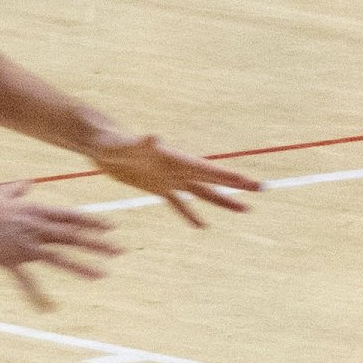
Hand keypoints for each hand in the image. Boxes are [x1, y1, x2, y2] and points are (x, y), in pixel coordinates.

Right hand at [0, 181, 118, 308]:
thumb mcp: (2, 190)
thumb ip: (18, 189)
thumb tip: (27, 183)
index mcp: (35, 210)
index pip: (71, 216)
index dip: (92, 222)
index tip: (112, 227)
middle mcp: (35, 227)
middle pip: (72, 236)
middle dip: (98, 243)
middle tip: (120, 250)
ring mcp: (23, 245)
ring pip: (58, 257)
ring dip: (81, 266)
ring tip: (102, 274)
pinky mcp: (8, 260)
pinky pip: (25, 281)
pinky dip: (37, 296)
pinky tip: (49, 309)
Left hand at [83, 126, 261, 229]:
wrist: (101, 146)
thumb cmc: (113, 142)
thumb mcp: (127, 144)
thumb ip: (142, 143)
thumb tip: (154, 136)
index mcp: (175, 159)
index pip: (208, 170)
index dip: (229, 176)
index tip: (250, 182)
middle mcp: (177, 168)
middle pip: (213, 179)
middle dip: (236, 185)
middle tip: (260, 189)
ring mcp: (169, 178)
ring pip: (201, 193)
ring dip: (221, 201)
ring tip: (243, 210)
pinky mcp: (157, 187)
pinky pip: (178, 204)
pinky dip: (189, 214)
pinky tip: (201, 226)